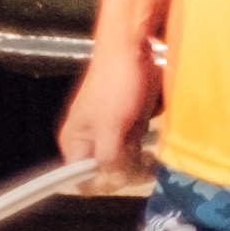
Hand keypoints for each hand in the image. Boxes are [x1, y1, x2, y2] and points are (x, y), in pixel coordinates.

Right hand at [57, 34, 157, 180]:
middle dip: (125, 172)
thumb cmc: (116, 81)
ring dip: (138, 163)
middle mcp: (89, 140)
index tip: (123, 175)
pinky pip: (136, 148)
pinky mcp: (129, 124)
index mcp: (75, 141)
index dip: (102, 183)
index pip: (81, 180)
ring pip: (123, 163)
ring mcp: (110, 132)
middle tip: (144, 163)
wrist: (134, 47)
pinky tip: (154, 146)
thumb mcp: (110, 125)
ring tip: (151, 156)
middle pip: (105, 174)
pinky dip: (145, 150)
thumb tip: (114, 180)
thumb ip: (108, 157)